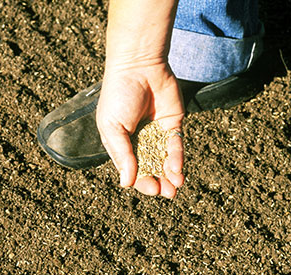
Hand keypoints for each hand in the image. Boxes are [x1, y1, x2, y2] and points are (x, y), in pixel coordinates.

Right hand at [96, 61, 184, 197]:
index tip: (150, 188)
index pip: (132, 169)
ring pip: (165, 160)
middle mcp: (140, 141)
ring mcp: (157, 133)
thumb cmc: (119, 95)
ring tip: (175, 187)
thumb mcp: (113, 127)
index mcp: (121, 144)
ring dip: (171, 176)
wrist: (139, 66)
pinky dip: (177, 159)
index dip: (141, 181)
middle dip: (159, 182)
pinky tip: (178, 170)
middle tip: (167, 193)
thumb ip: (122, 154)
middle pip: (151, 168)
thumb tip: (127, 183)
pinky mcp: (173, 124)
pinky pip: (176, 146)